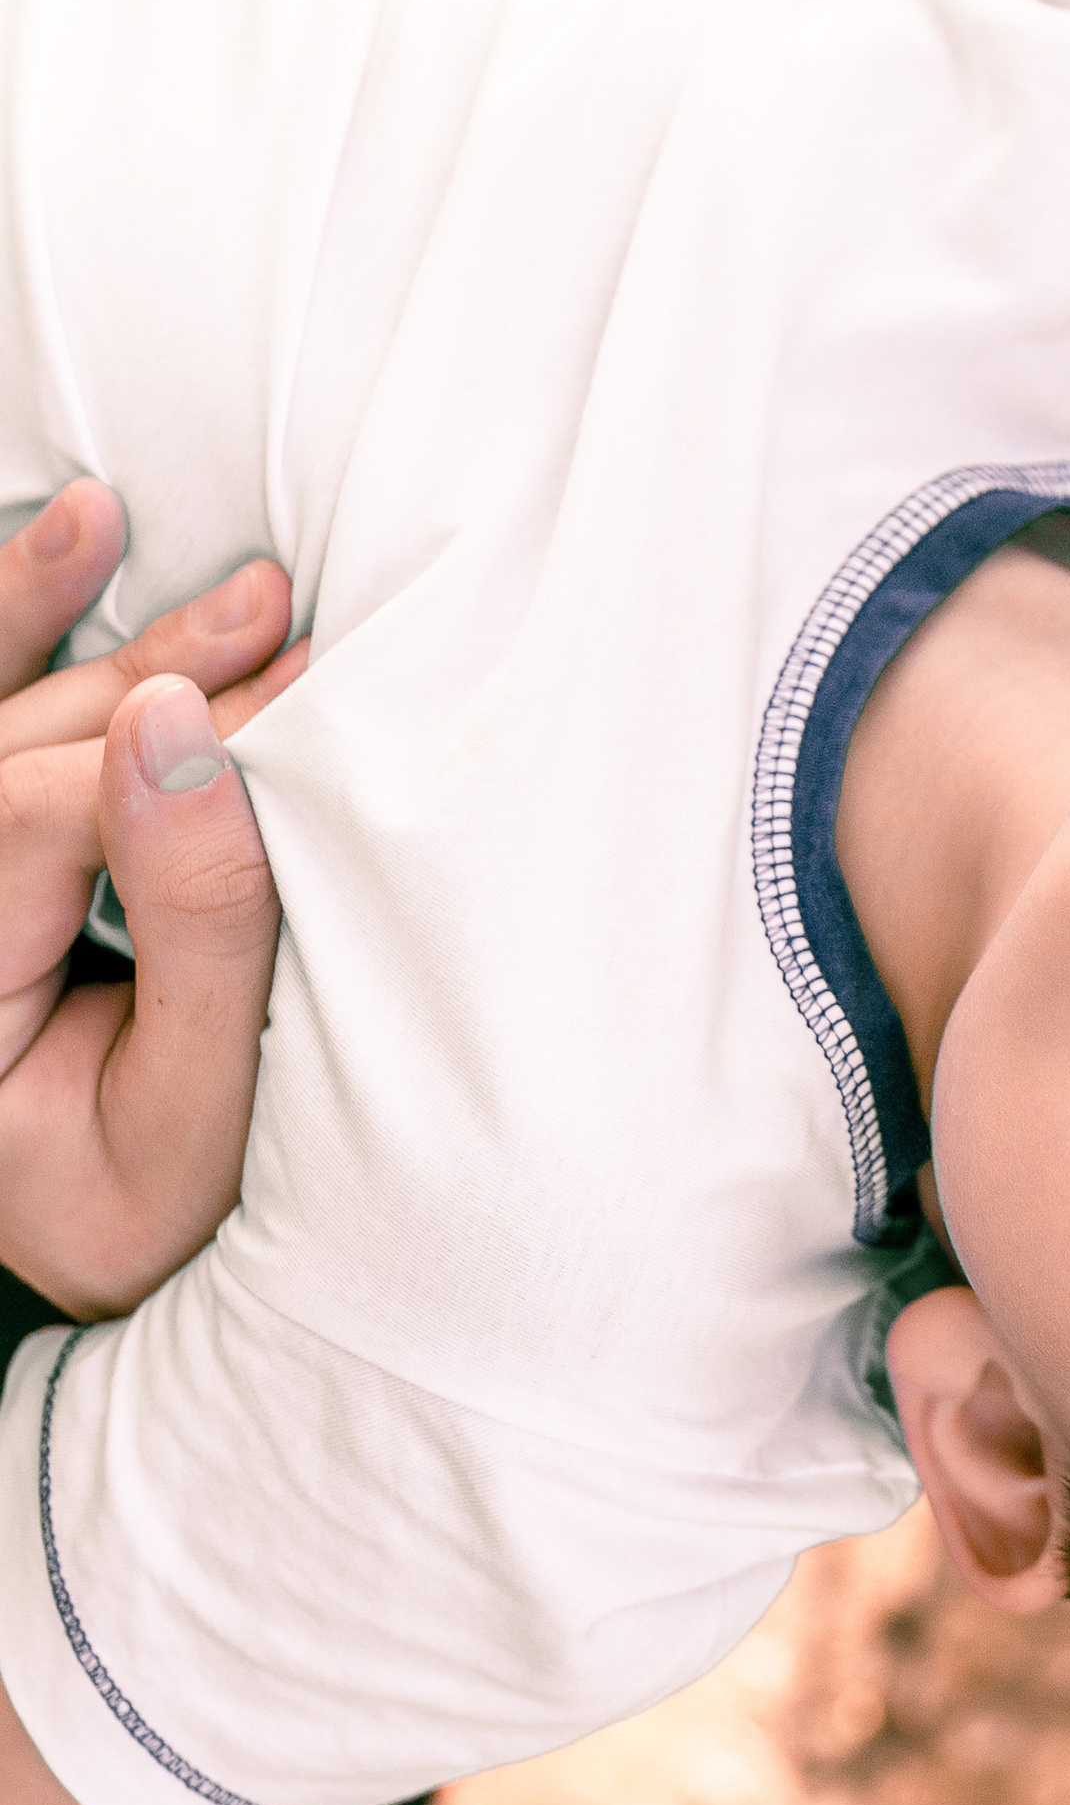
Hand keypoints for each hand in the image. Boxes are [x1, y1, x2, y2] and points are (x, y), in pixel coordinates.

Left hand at [0, 481, 302, 1317]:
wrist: (133, 1269)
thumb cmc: (174, 1212)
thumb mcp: (198, 1115)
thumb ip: (199, 930)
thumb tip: (185, 734)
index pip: (31, 828)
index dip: (171, 757)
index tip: (306, 702)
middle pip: (15, 756)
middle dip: (156, 682)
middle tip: (286, 620)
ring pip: (3, 725)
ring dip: (110, 642)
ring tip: (236, 588)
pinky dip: (29, 625)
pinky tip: (82, 535)